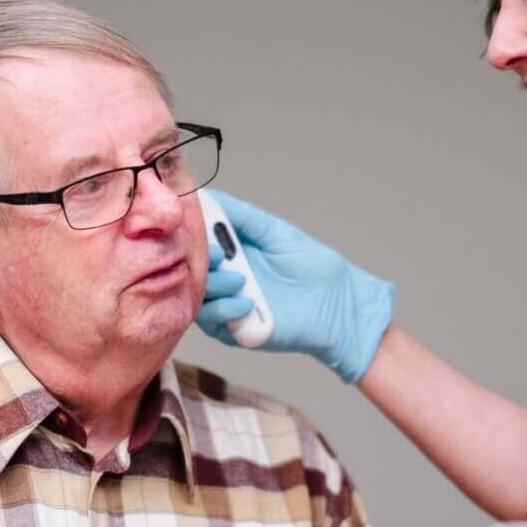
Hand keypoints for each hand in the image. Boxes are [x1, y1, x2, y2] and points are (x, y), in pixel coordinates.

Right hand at [196, 190, 394, 382]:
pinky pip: (211, 321)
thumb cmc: (313, 267)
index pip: (195, 238)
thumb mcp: (275, 232)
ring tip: (240, 280)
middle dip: (198, 258)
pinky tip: (247, 304)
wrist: (338, 306)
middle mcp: (222, 274)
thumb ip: (242, 215)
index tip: (193, 224)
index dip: (191, 231)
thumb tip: (205, 196)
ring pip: (195, 294)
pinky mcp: (233, 330)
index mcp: (229, 249)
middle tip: (220, 255)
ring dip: (213, 285)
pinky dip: (224, 310)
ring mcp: (226, 302)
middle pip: (188, 266)